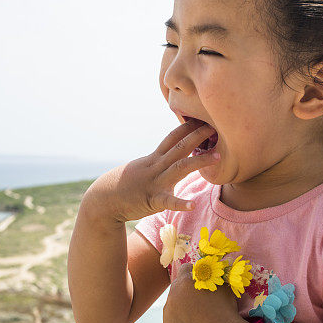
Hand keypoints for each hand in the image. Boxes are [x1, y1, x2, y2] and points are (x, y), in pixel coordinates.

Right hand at [82, 118, 219, 222]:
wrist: (104, 199)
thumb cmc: (127, 184)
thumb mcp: (144, 167)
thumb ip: (161, 160)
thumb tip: (176, 154)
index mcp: (154, 158)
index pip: (173, 138)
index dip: (188, 127)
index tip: (204, 117)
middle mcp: (156, 166)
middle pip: (179, 147)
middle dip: (198, 136)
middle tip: (216, 128)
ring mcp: (154, 182)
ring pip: (179, 168)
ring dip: (199, 162)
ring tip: (218, 158)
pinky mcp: (152, 200)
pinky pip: (167, 201)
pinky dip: (180, 203)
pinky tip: (192, 205)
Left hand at [163, 261, 240, 322]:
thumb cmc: (225, 307)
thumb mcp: (222, 284)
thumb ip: (213, 273)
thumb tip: (215, 264)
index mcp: (185, 280)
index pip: (185, 269)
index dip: (194, 273)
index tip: (201, 280)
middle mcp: (173, 293)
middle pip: (177, 285)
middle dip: (187, 288)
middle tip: (199, 297)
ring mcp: (168, 310)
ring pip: (173, 300)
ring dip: (181, 302)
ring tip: (196, 311)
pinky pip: (171, 316)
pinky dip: (179, 317)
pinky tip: (191, 321)